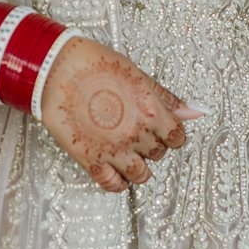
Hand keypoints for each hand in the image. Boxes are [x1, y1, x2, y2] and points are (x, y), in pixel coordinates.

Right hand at [34, 37, 199, 194]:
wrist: (54, 69)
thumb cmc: (90, 64)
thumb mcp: (136, 74)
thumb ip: (166, 97)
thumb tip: (194, 110)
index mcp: (151, 111)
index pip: (176, 137)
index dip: (171, 134)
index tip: (164, 132)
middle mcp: (135, 134)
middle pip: (158, 154)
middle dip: (152, 145)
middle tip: (139, 134)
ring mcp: (114, 149)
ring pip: (140, 174)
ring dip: (138, 167)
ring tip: (129, 155)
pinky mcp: (91, 159)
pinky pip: (112, 184)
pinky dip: (117, 183)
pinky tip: (115, 172)